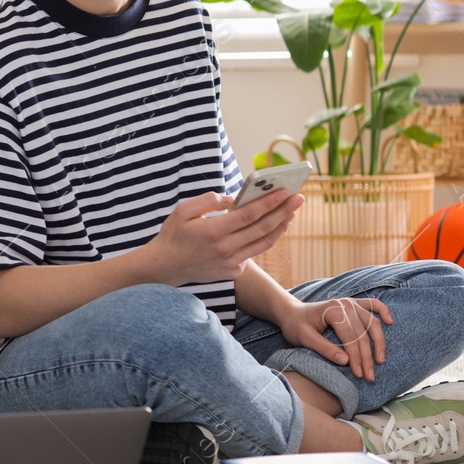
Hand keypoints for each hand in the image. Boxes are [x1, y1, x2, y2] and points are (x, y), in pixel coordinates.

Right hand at [144, 189, 303, 284]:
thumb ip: (208, 200)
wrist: (164, 267)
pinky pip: (252, 253)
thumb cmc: (173, 234)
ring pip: (264, 243)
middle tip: (298, 199)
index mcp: (213, 231)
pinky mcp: (233, 272)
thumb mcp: (183, 210)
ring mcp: (231, 263)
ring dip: (281, 227)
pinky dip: (263, 240)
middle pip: (263, 228)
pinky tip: (270, 228)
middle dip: (283, 211)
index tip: (284, 191)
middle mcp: (225, 249)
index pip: (249, 215)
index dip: (269, 202)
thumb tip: (233, 199)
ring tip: (291, 213)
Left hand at [277, 296, 392, 380]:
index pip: (350, 337)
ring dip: (379, 343)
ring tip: (380, 361)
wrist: (292, 313)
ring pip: (372, 323)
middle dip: (367, 357)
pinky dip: (383, 311)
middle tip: (370, 376)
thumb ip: (324, 349)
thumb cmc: (296, 326)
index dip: (356, 357)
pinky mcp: (354, 304)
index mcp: (333, 310)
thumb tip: (346, 361)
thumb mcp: (304, 338)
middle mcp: (345, 304)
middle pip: (363, 333)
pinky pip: (373, 304)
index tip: (359, 374)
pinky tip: (390, 322)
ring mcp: (351, 302)